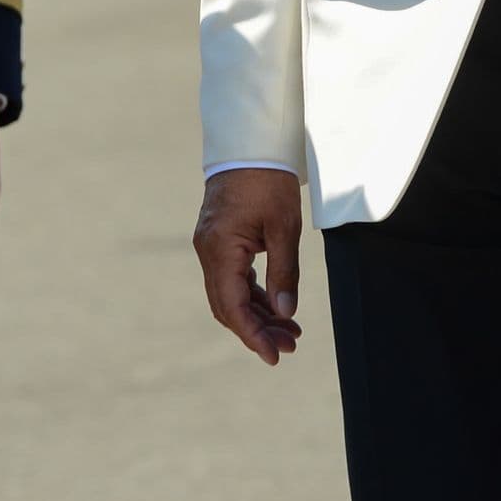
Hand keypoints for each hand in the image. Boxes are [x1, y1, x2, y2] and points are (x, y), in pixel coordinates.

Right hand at [192, 168, 303, 365]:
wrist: (249, 144)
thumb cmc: (268, 180)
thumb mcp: (284, 227)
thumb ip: (284, 273)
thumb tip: (286, 313)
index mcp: (219, 249)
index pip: (233, 306)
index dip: (253, 335)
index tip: (275, 356)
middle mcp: (208, 251)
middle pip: (228, 306)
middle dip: (258, 330)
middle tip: (292, 346)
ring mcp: (210, 246)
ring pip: (229, 294)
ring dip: (256, 314)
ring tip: (290, 331)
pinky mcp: (218, 240)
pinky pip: (231, 277)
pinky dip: (252, 294)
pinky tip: (275, 305)